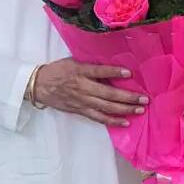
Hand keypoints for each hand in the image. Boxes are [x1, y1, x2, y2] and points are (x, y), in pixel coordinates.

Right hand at [33, 58, 147, 126]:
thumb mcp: (73, 61)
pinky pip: (98, 117)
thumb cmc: (58, 70)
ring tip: (139, 110)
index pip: (100, 72)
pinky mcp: (80, 110)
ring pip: (106, 108)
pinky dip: (112, 120)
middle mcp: (82, 87)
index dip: (114, 73)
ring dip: (124, 109)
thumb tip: (111, 66)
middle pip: (108, 94)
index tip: (129, 74)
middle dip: (127, 97)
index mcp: (80, 71)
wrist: (39, 85)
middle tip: (144, 98)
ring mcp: (82, 101)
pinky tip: (125, 121)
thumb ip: (90, 65)